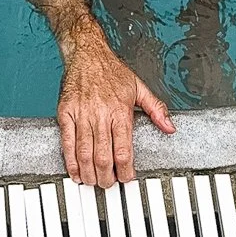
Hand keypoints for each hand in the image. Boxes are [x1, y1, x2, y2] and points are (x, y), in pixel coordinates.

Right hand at [57, 36, 174, 186]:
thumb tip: (170, 127)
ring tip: (94, 181)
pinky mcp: (65, 112)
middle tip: (109, 184)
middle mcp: (100, 114)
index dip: (125, 171)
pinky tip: (76, 171)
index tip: (126, 178)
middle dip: (106, 178)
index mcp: (120, 110)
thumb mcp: (138, 86)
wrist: (86, 52)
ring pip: (84, 153)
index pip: (123, 150)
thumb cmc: (111, 70)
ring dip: (89, 173)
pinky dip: (71, 161)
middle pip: (103, 157)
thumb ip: (156, 108)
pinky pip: (67, 142)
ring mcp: (81, 113)